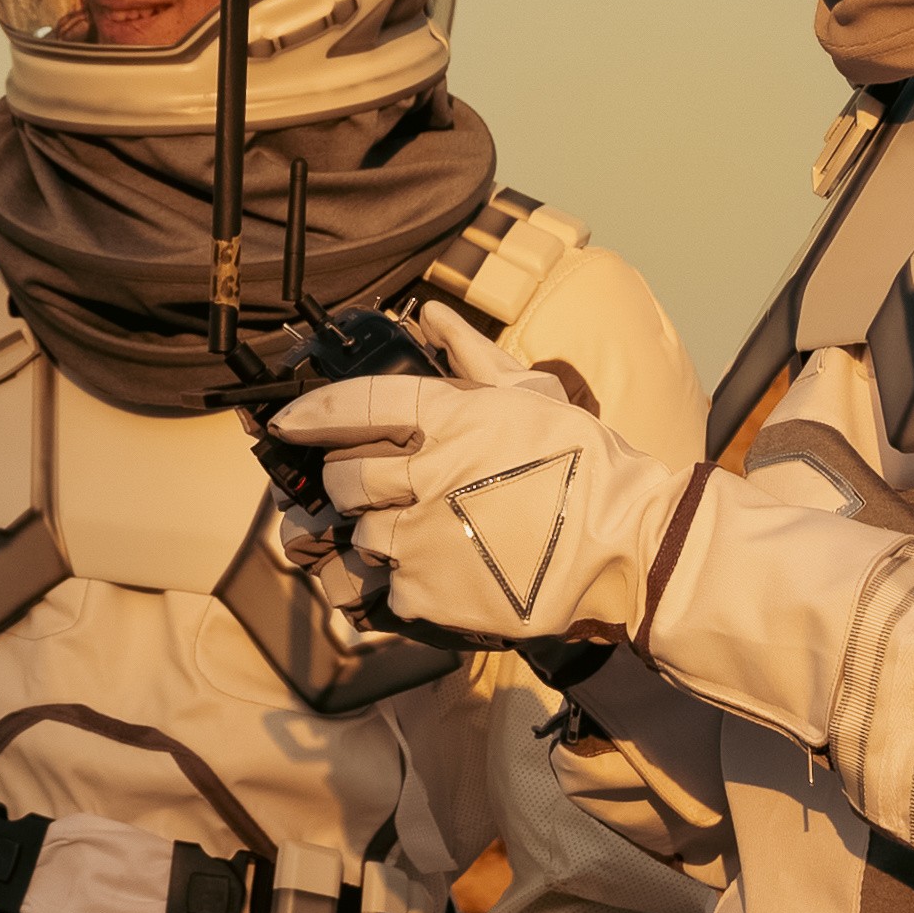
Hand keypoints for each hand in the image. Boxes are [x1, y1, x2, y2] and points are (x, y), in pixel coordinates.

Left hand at [282, 306, 682, 645]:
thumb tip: (432, 313)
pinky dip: (394, 585)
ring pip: (355, 539)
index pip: (355, 405)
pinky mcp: (426, 599)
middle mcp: (425, 479)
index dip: (311, 411)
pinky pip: (379, 591)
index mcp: (449, 421)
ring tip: (407, 538)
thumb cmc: (586, 465)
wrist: (627, 550)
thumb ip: (473, 356)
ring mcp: (420, 543)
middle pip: (342, 480)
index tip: (286, 423)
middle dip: (346, 483)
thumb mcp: (533, 397)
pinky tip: (427, 576)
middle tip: (366, 489)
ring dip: (371, 537)